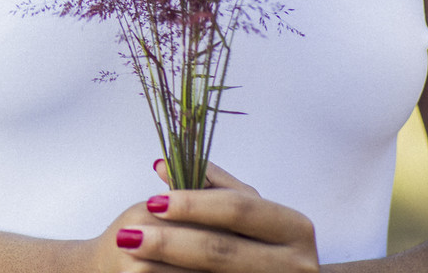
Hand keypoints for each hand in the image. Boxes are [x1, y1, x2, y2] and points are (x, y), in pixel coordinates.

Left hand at [107, 161, 319, 272]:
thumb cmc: (244, 238)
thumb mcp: (239, 209)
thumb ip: (207, 184)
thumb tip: (162, 165)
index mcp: (294, 228)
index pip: (238, 209)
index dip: (194, 204)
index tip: (153, 201)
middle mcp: (297, 264)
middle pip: (221, 249)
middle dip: (170, 242)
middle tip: (130, 235)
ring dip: (164, 267)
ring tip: (131, 254)